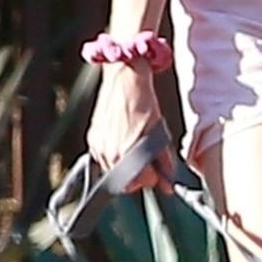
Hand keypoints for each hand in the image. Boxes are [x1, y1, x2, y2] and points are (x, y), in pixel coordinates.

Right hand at [85, 65, 176, 193]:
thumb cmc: (143, 101)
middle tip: (148, 161)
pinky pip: (103, 158)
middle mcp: (108, 154)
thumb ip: (164, 160)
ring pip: (113, 171)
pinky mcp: (92, 139)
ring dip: (126, 166)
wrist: (124, 79)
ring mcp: (97, 147)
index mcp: (126, 154)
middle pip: (125, 181)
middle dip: (139, 175)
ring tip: (135, 146)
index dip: (153, 177)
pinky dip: (114, 155)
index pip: (142, 182)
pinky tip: (123, 140)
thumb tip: (169, 182)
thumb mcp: (160, 131)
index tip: (158, 171)